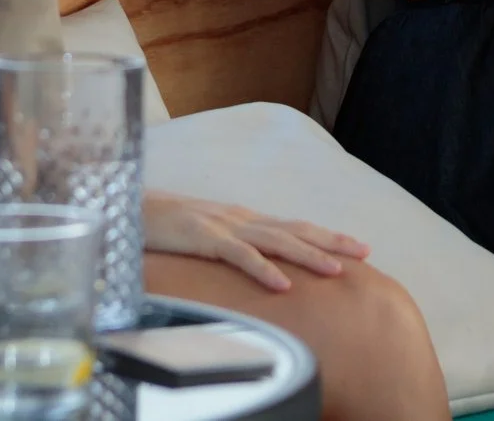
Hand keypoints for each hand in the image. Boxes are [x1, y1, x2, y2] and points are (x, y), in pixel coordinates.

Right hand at [141, 191, 371, 292]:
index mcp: (243, 219)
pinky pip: (239, 256)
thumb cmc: (164, 226)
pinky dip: (263, 270)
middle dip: (332, 240)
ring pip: (275, 240)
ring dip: (308, 255)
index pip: (293, 226)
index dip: (326, 234)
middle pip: (295, 229)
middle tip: (365, 252)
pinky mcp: (204, 238)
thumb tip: (257, 262)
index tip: (357, 246)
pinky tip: (283, 284)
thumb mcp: (205, 238)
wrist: (128, 208)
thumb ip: (231, 246)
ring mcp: (224, 226)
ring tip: (336, 269)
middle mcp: (241, 218)